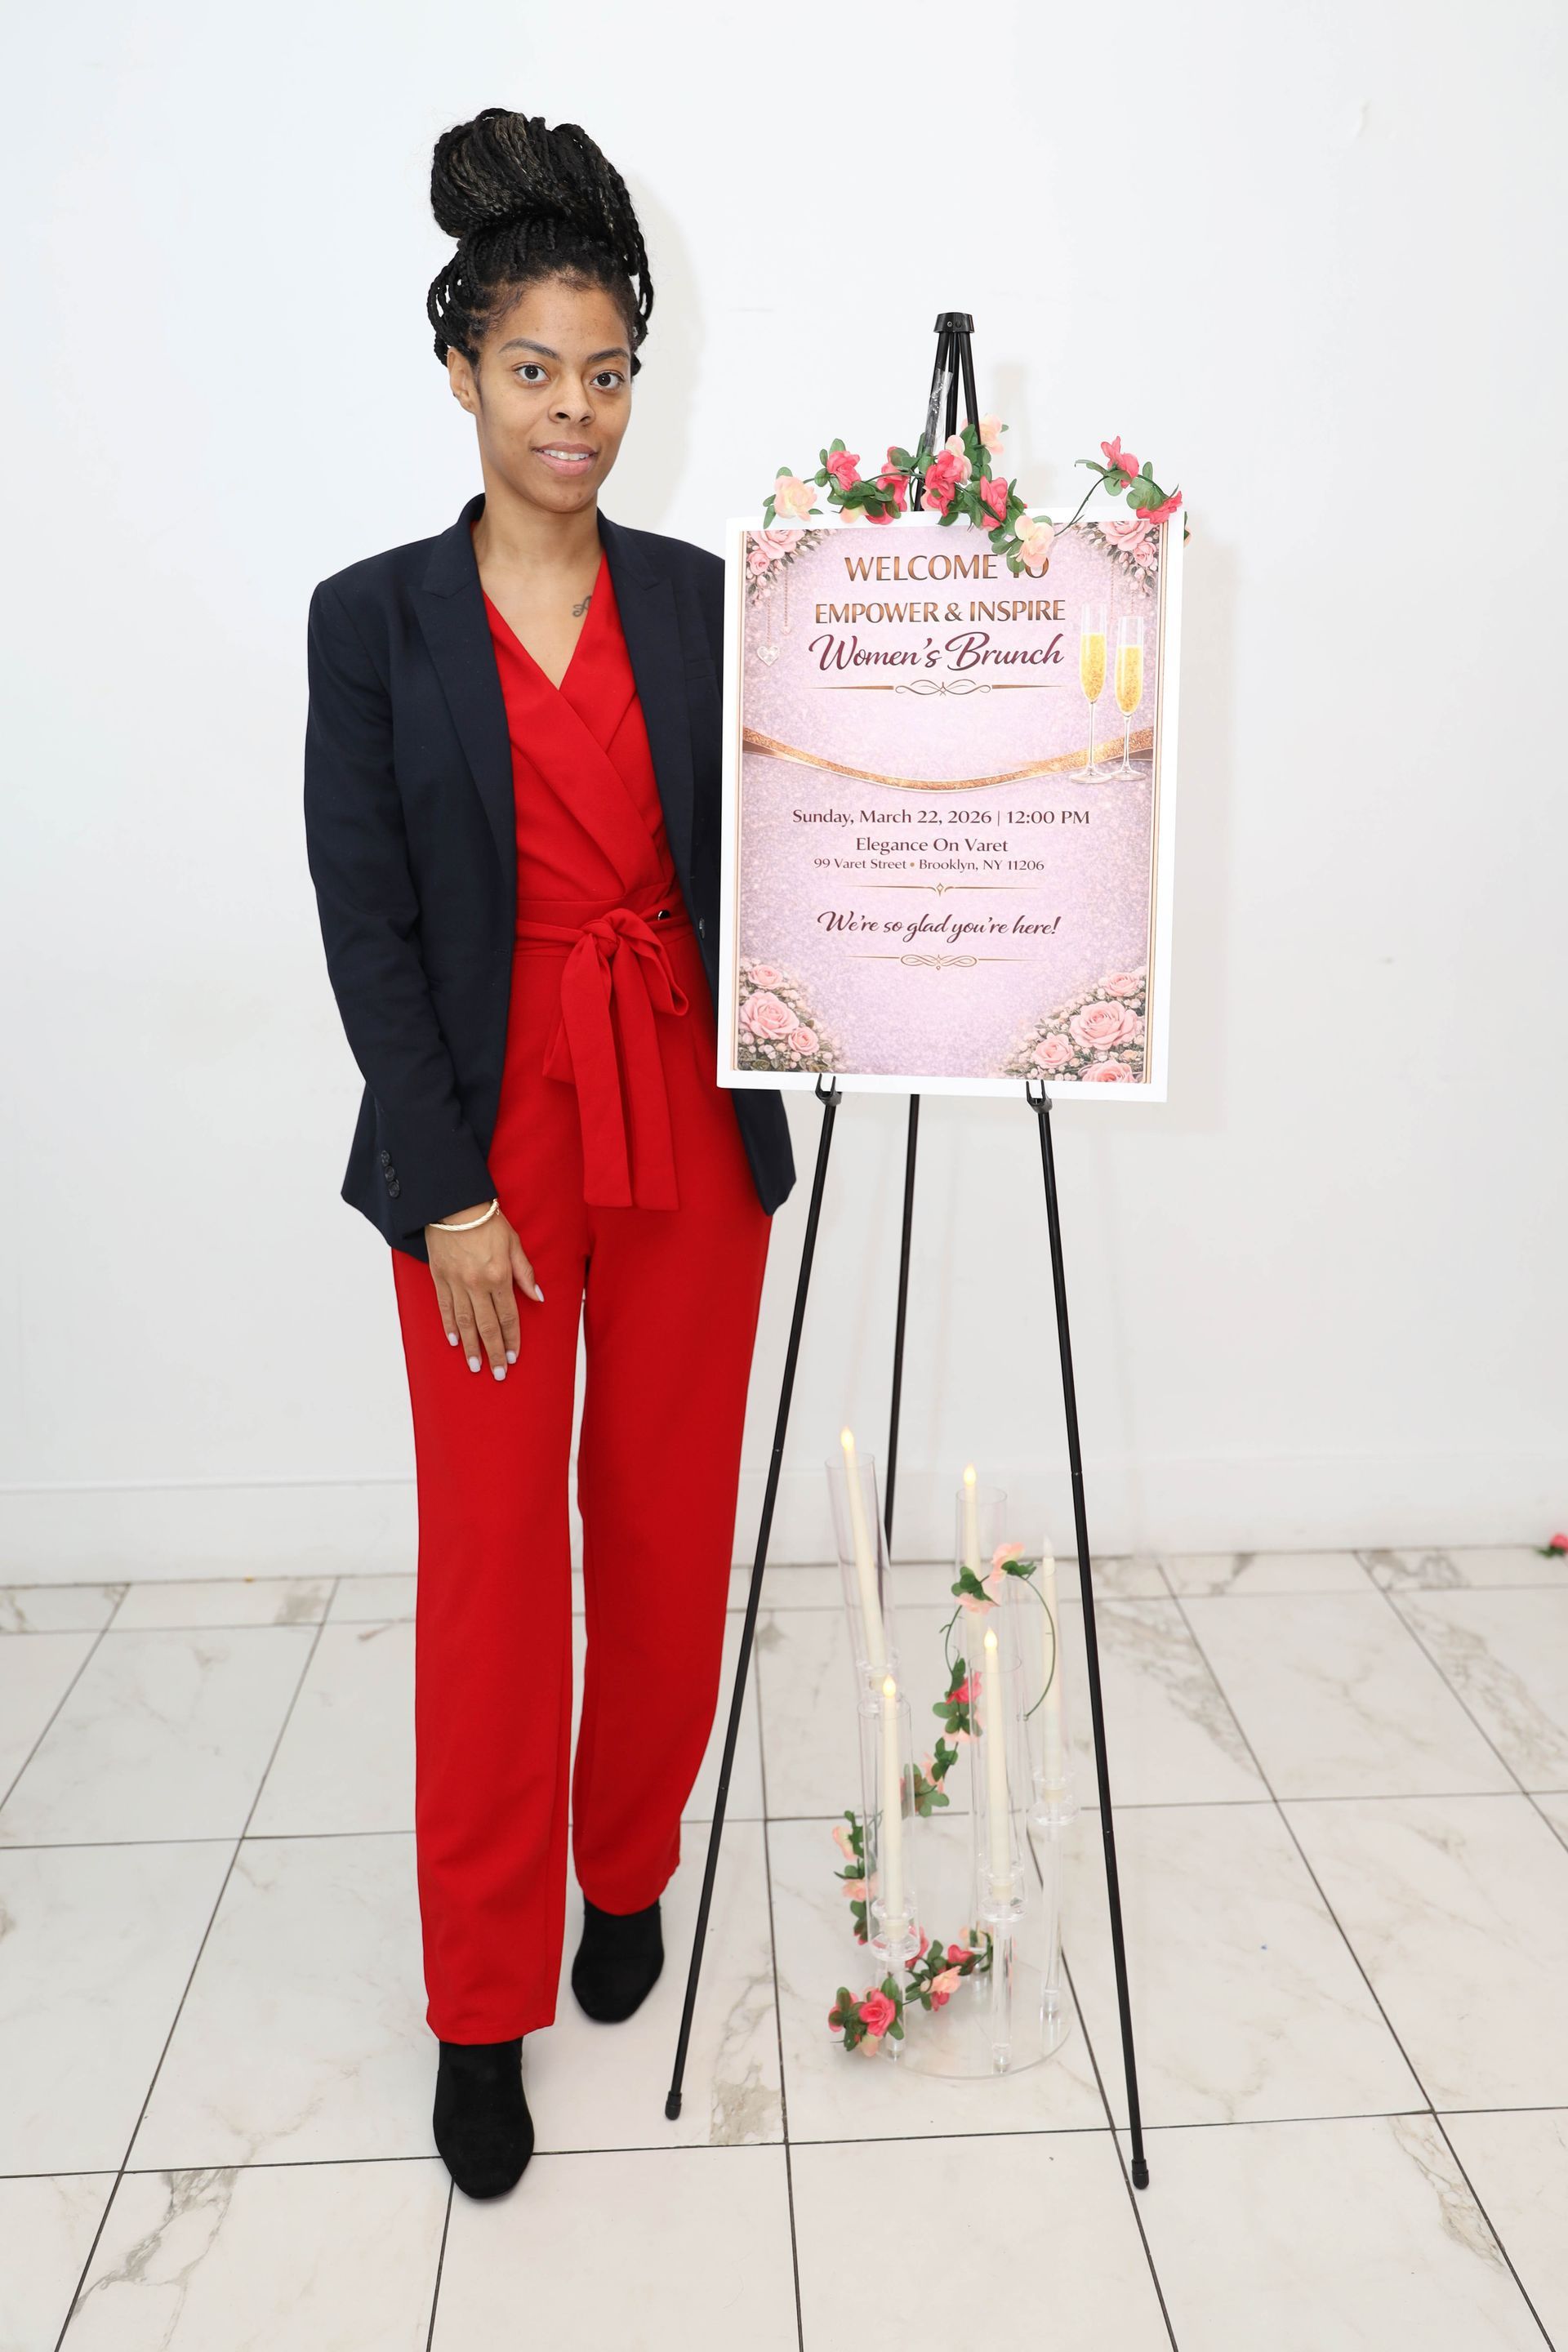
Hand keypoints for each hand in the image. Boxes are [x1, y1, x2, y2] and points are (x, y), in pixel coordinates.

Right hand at [425, 1203, 542, 1378]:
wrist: (454, 1204)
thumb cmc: (487, 1221)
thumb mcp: (514, 1243)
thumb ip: (525, 1272)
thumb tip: (538, 1297)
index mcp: (499, 1276)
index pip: (508, 1316)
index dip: (512, 1339)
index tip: (514, 1357)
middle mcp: (477, 1284)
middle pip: (487, 1326)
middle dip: (493, 1352)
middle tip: (497, 1374)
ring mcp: (456, 1283)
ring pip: (465, 1322)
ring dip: (470, 1346)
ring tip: (475, 1365)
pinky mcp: (439, 1278)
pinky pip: (445, 1307)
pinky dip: (449, 1325)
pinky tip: (453, 1340)